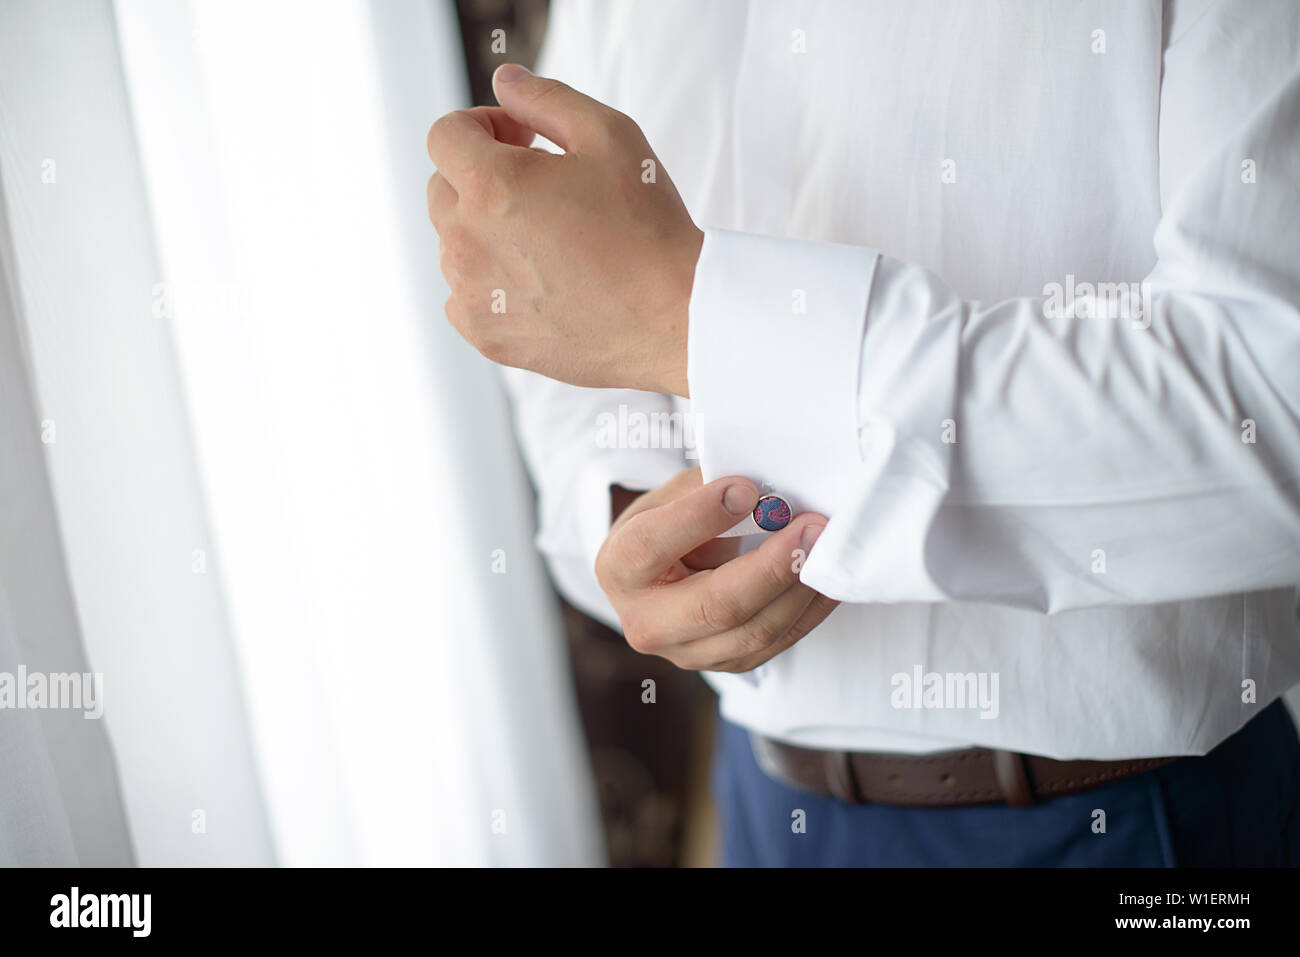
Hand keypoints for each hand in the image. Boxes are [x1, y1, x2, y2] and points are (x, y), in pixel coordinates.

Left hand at [426, 63, 702, 396]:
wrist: (674, 317)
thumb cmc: (648, 226)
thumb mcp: (610, 135)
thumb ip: (546, 99)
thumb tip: (504, 82)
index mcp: (491, 185)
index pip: (445, 136)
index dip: (482, 125)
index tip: (523, 141)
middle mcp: (467, 242)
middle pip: (443, 188)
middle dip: (481, 176)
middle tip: (543, 188)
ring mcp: (472, 295)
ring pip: (454, 244)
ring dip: (487, 231)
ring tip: (549, 240)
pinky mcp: (486, 336)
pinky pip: (463, 297)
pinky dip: (490, 283)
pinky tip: (540, 282)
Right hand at [595, 468, 838, 672]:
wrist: (657, 581)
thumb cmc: (664, 528)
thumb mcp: (666, 498)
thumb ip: (704, 490)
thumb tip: (762, 493)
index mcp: (618, 569)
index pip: (653, 545)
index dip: (701, 517)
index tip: (747, 489)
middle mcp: (646, 622)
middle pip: (715, 605)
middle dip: (772, 566)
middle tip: (810, 528)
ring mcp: (688, 654)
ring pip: (755, 631)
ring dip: (800, 588)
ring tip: (826, 547)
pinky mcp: (728, 665)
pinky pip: (779, 643)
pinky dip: (810, 609)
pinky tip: (828, 577)